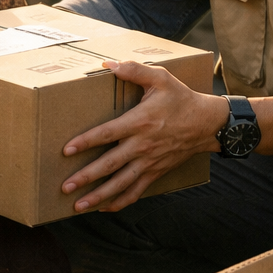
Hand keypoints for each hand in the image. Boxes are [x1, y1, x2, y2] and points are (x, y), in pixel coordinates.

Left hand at [61, 61, 227, 212]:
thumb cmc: (181, 98)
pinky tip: (104, 207)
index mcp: (140, 121)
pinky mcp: (156, 172)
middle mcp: (142, 145)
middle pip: (110, 165)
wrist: (207, 124)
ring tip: (78, 206)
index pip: (108, 133)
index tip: (67, 150)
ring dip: (99, 196)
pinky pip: (136, 191)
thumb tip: (108, 64)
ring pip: (121, 184)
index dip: (86, 142)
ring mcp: (149, 162)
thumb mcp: (161, 78)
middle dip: (86, 177)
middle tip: (65, 186)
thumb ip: (134, 70)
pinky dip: (120, 202)